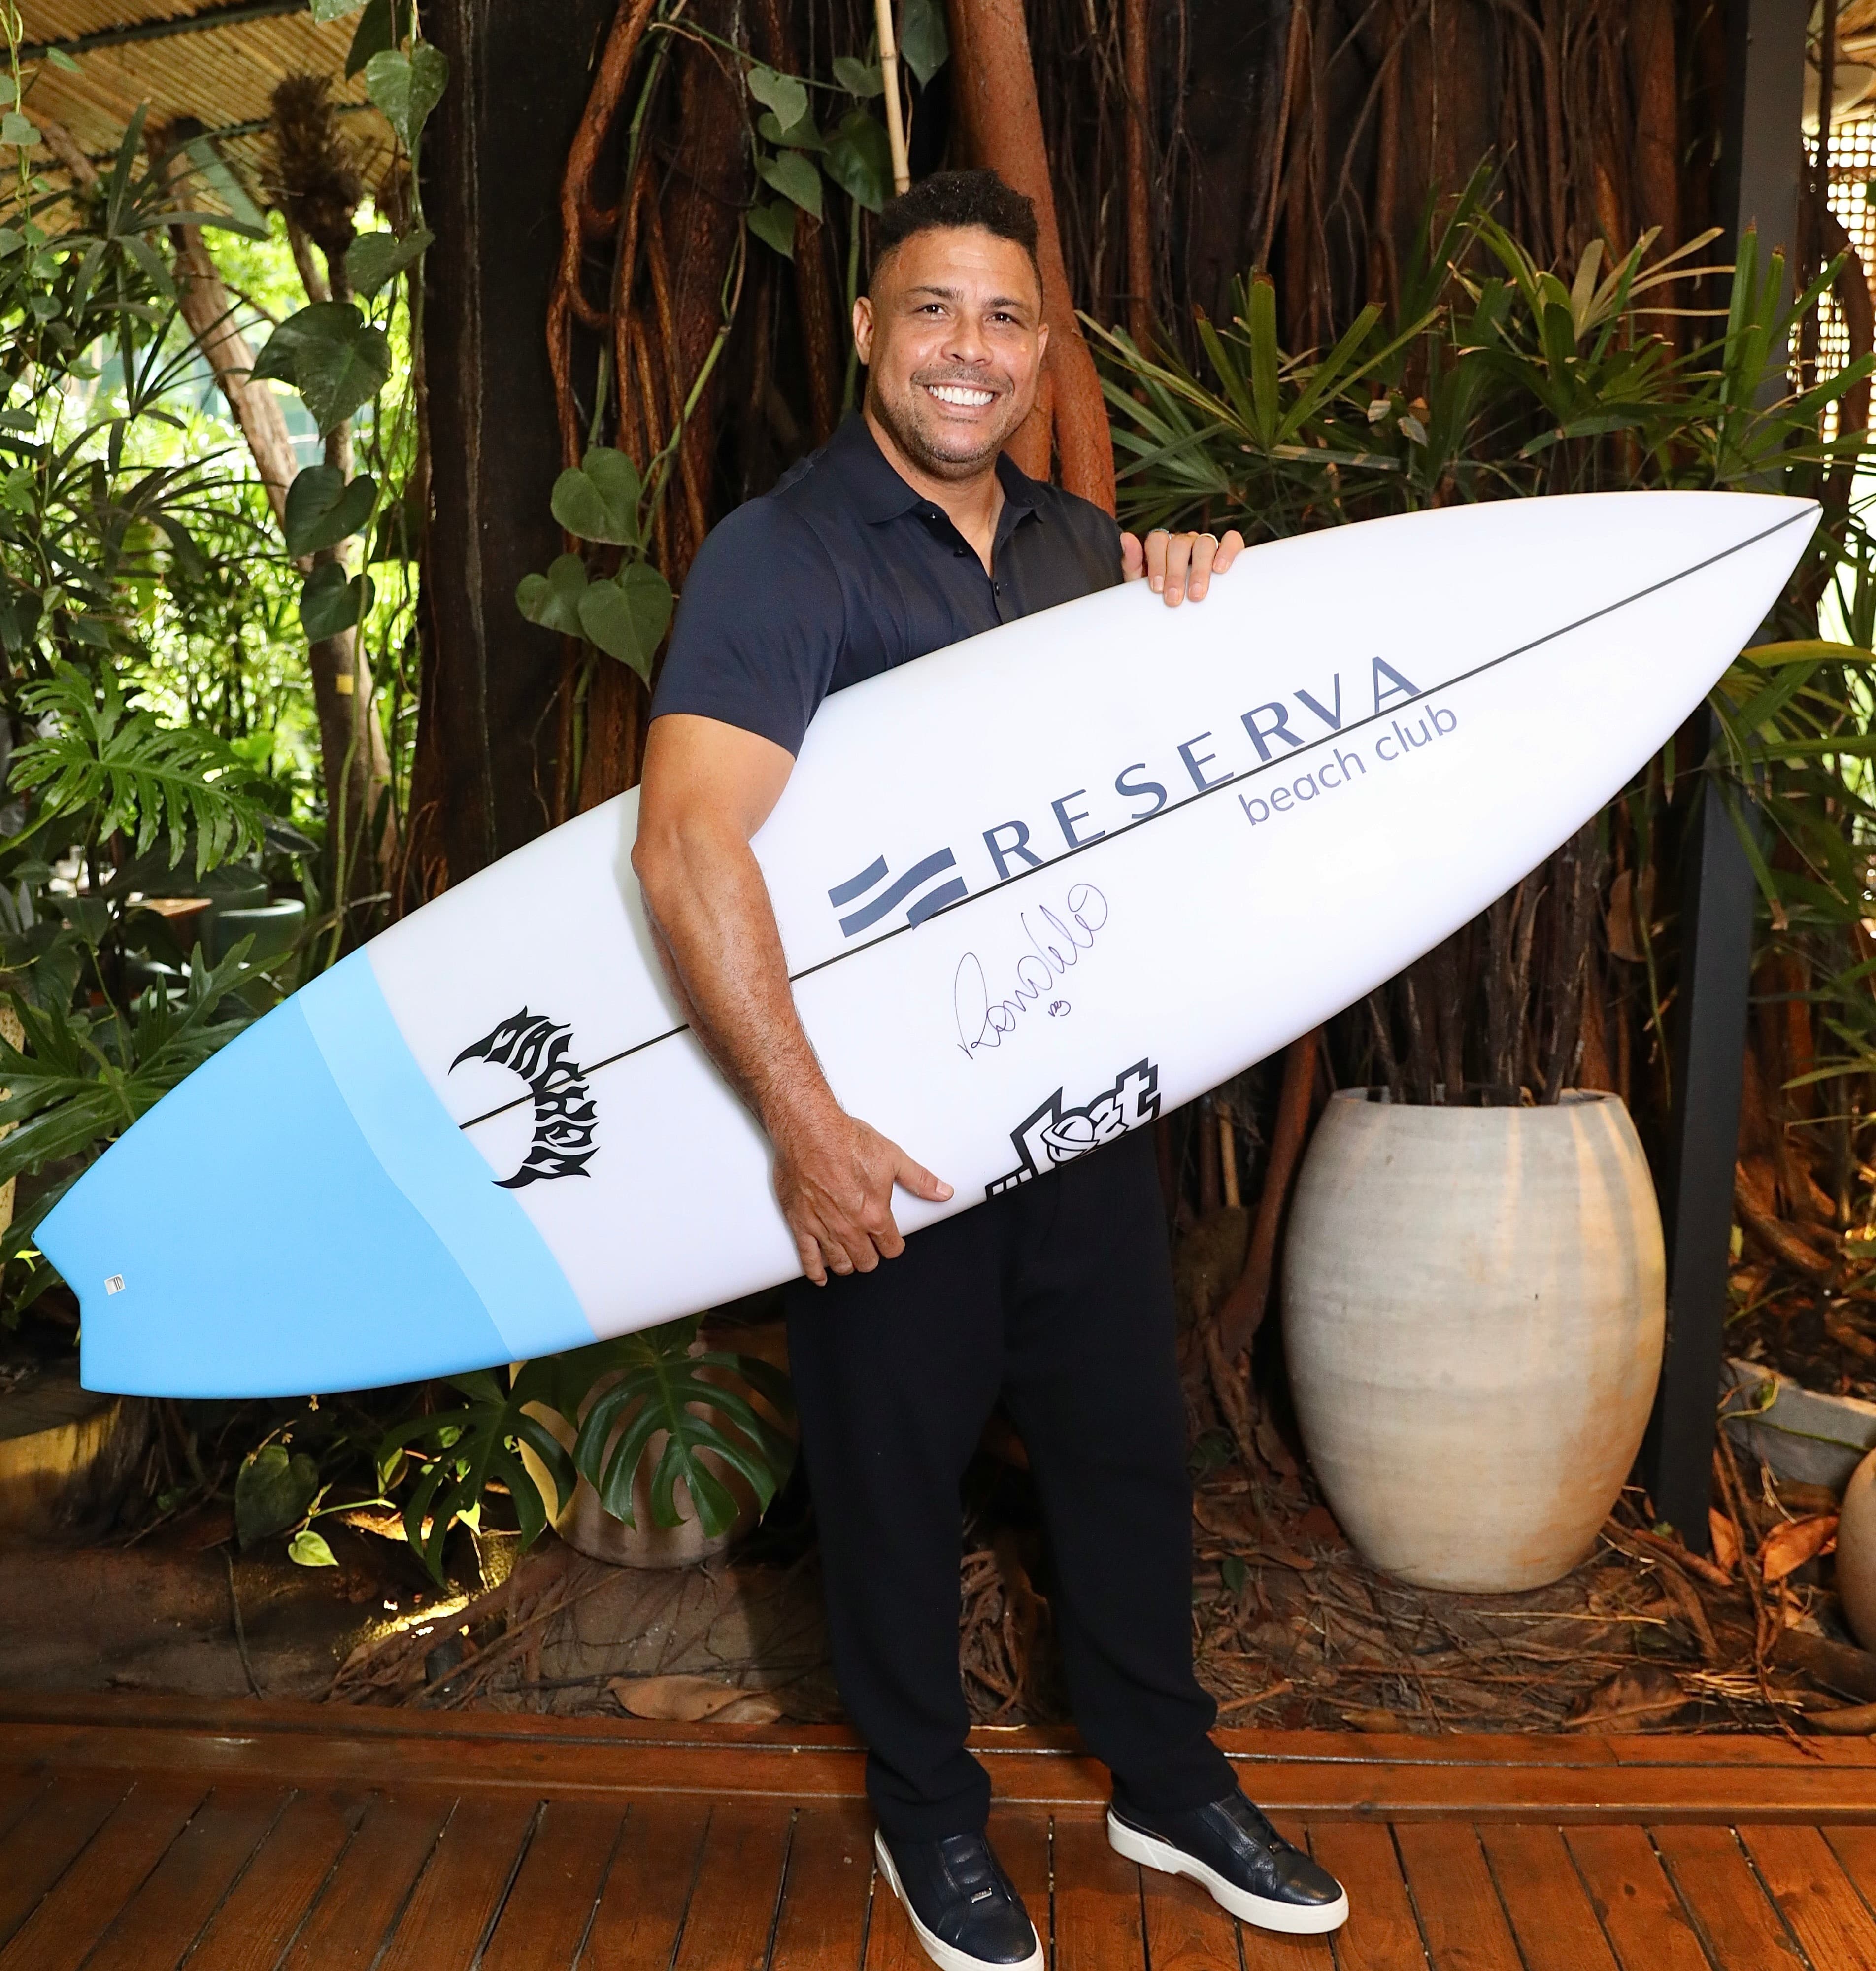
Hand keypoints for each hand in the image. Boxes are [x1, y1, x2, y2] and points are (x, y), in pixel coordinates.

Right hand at [769, 1097, 953, 1284]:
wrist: (810, 1132)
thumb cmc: (847, 1141)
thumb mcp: (893, 1158)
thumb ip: (919, 1180)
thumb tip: (943, 1192)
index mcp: (874, 1215)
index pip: (891, 1248)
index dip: (893, 1245)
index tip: (891, 1242)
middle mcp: (849, 1227)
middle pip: (866, 1261)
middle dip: (871, 1256)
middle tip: (870, 1247)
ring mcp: (824, 1229)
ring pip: (840, 1264)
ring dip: (848, 1264)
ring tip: (850, 1256)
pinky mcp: (801, 1224)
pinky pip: (808, 1259)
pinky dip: (815, 1272)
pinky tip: (821, 1276)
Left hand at [1121, 526, 1245, 605]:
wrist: (1184, 611)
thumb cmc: (1163, 596)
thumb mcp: (1142, 584)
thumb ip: (1133, 563)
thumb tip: (1126, 537)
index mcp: (1163, 546)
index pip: (1157, 541)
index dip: (1156, 563)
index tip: (1157, 588)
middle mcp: (1184, 541)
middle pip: (1180, 544)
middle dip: (1176, 573)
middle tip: (1174, 599)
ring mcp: (1206, 543)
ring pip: (1205, 542)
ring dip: (1200, 568)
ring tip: (1197, 594)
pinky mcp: (1228, 549)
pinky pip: (1231, 540)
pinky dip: (1227, 551)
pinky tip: (1220, 569)